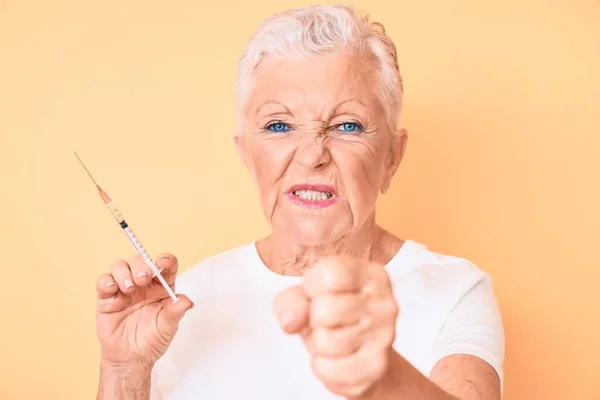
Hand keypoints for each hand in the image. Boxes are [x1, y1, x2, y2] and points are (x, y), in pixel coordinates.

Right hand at [95, 253, 193, 370]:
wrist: (133, 359)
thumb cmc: (153, 339)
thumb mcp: (169, 327)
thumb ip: (176, 312)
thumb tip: (187, 301)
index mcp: (161, 286)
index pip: (165, 266)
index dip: (165, 260)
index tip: (164, 262)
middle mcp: (143, 284)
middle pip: (140, 261)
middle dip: (141, 266)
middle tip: (143, 279)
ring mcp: (123, 289)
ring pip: (119, 266)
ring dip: (123, 272)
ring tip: (129, 288)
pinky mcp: (107, 299)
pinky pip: (103, 282)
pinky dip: (105, 280)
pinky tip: (112, 288)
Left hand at [273, 256, 399, 397]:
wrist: (361, 356)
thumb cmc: (332, 316)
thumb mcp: (307, 297)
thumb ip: (291, 300)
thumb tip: (291, 320)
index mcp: (370, 274)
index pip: (330, 273)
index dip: (311, 286)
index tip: (318, 292)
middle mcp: (384, 302)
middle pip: (325, 309)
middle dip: (312, 320)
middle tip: (324, 322)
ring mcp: (384, 336)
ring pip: (325, 340)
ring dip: (316, 345)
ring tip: (330, 339)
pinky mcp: (377, 366)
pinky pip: (328, 368)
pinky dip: (322, 367)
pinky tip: (336, 359)